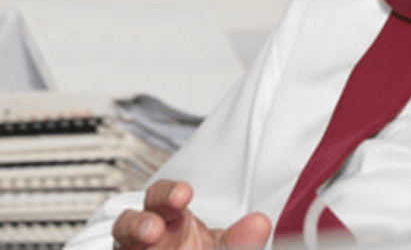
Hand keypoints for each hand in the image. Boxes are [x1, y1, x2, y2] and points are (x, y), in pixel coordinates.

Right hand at [112, 180, 271, 249]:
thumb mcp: (221, 247)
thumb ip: (240, 239)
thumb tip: (261, 223)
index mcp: (170, 221)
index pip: (161, 198)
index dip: (169, 193)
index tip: (184, 194)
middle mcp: (144, 240)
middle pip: (128, 224)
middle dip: (138, 223)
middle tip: (153, 230)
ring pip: (121, 246)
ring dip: (130, 238)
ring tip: (148, 239)